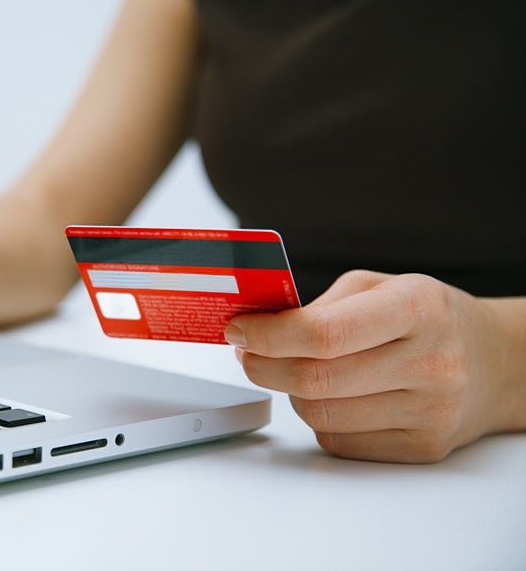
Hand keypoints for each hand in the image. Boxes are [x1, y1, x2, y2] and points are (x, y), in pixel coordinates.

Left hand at [227, 270, 525, 462]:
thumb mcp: (380, 287)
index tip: (238, 331)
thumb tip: (257, 328)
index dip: (268, 336)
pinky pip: (339, 441)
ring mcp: (430, 412)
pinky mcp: (423, 448)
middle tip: (247, 353)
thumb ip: (319, 305)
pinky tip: (330, 396)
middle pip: (315, 380)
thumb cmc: (428, 317)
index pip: (324, 334)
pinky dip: (319, 419)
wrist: (496, 362)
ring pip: (321, 415)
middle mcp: (431, 362)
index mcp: (417, 309)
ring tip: (293, 370)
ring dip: (290, 393)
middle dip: (264, 366)